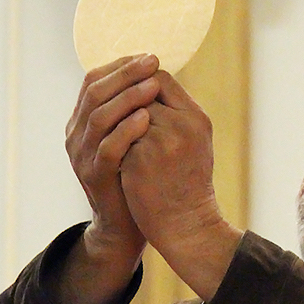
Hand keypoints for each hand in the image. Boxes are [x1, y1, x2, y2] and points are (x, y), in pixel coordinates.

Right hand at [56, 54, 159, 303]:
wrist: (126, 224)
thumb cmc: (134, 173)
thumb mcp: (129, 137)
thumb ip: (131, 109)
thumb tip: (153, 72)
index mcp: (82, 121)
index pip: (93, 80)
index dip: (120, 65)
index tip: (149, 55)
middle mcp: (76, 135)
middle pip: (94, 92)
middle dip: (125, 73)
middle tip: (153, 61)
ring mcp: (82, 156)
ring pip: (98, 116)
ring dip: (128, 96)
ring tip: (154, 85)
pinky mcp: (95, 177)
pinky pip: (108, 148)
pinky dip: (127, 130)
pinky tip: (148, 118)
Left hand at [119, 71, 241, 299]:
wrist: (185, 224)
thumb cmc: (189, 181)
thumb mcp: (194, 141)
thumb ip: (174, 112)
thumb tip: (146, 83)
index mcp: (196, 117)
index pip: (161, 78)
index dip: (141, 81)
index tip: (128, 88)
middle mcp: (180, 126)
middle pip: (139, 92)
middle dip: (123, 94)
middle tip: (112, 100)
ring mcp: (159, 143)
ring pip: (124, 112)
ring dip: (115, 115)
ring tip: (109, 122)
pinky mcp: (138, 160)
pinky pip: (116, 136)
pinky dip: (111, 137)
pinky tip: (108, 144)